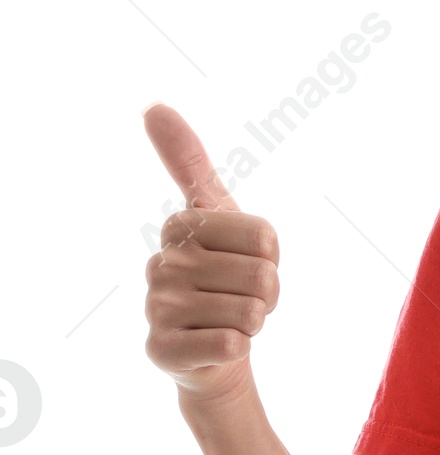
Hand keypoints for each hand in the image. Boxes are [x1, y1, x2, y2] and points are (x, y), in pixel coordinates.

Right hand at [143, 104, 280, 406]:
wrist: (214, 350)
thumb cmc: (222, 275)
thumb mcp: (218, 212)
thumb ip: (189, 160)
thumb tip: (152, 105)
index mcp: (180, 226)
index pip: (267, 238)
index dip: (273, 259)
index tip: (247, 262)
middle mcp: (161, 263)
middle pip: (263, 276)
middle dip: (266, 294)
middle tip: (240, 298)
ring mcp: (156, 308)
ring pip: (250, 311)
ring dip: (253, 322)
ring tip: (228, 320)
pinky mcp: (161, 350)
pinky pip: (232, 344)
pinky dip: (238, 349)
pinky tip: (215, 346)